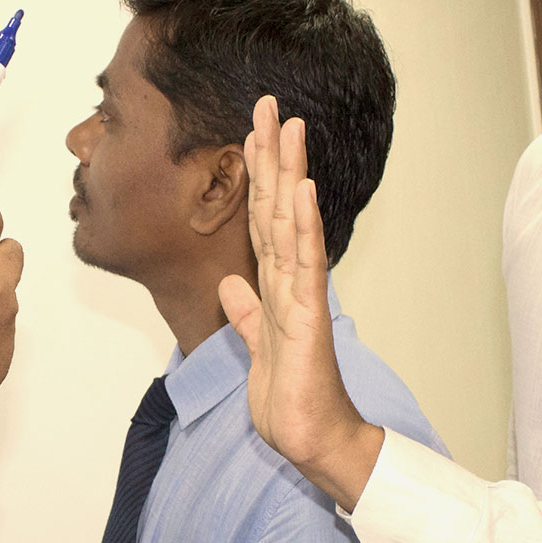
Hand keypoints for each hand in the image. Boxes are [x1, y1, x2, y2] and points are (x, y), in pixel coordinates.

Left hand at [218, 97, 382, 508]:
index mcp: (275, 286)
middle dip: (271, 155)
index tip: (253, 131)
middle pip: (277, 207)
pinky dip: (302, 226)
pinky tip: (300, 190)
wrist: (311, 439)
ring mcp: (302, 295)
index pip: (262, 219)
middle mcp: (291, 281)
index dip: (257, 175)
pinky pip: (305, 265)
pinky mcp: (308, 318)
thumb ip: (245, 313)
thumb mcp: (255, 348)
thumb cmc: (290, 397)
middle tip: (269, 103)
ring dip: (288, 173)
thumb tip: (229, 286)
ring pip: (291, 223)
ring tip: (288, 127)